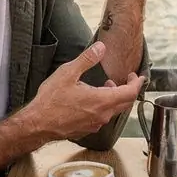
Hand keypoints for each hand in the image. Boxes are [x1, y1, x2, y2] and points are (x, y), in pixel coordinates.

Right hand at [25, 41, 144, 140]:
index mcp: (102, 100)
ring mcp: (95, 124)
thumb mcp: (68, 73)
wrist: (37, 125)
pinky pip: (102, 117)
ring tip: (106, 85)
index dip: (137, 83)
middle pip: (125, 103)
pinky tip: (93, 99)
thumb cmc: (51, 101)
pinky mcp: (87, 129)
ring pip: (114, 110)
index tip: (138, 76)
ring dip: (114, 97)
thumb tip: (101, 47)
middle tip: (126, 78)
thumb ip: (87, 59)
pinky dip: (104, 106)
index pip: (130, 93)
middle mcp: (102, 115)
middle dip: (128, 89)